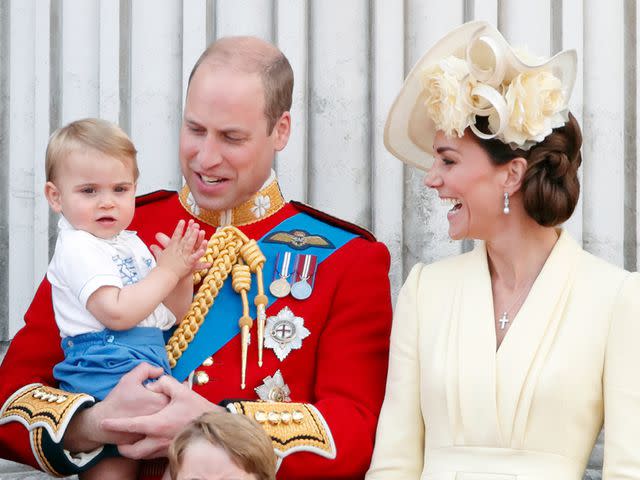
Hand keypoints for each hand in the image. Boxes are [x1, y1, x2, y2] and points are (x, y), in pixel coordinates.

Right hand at [63, 363, 168, 451]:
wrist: (102, 423)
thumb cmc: (117, 400)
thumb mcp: (130, 378)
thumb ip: (147, 369)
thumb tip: (160, 370)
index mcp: (160, 401)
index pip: (174, 390)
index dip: (164, 388)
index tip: (154, 390)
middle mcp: (163, 418)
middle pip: (174, 405)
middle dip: (168, 400)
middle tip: (153, 398)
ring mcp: (159, 431)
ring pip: (168, 418)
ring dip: (165, 413)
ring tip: (150, 409)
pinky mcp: (152, 441)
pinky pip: (161, 430)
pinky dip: (158, 424)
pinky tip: (148, 420)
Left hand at [101, 374, 224, 458]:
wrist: (215, 427)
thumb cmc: (198, 410)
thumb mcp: (182, 390)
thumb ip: (164, 382)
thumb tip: (154, 383)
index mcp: (158, 424)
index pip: (131, 426)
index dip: (115, 425)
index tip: (104, 423)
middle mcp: (158, 440)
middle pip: (131, 451)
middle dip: (122, 447)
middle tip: (119, 440)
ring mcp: (164, 449)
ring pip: (141, 456)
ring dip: (134, 450)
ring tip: (133, 440)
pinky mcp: (171, 453)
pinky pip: (153, 455)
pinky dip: (148, 450)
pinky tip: (151, 441)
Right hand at [150, 220, 209, 278]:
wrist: (163, 277)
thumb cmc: (162, 267)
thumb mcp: (160, 256)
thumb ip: (157, 250)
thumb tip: (152, 246)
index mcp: (172, 248)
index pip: (175, 236)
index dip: (179, 228)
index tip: (182, 221)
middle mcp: (178, 250)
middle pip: (184, 238)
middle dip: (189, 230)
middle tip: (194, 223)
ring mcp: (183, 256)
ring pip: (190, 245)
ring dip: (194, 237)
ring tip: (199, 230)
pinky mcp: (188, 263)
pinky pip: (195, 257)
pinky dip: (199, 254)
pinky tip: (203, 250)